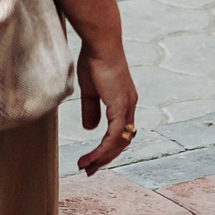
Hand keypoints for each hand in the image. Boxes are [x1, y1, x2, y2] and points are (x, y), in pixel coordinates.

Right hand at [73, 38, 140, 176]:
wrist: (100, 44)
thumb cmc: (94, 60)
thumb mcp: (90, 89)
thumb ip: (91, 109)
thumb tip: (90, 129)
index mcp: (123, 102)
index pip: (120, 132)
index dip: (107, 147)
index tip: (92, 158)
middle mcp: (129, 106)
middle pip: (121, 142)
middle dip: (105, 158)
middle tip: (89, 170)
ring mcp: (126, 107)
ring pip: (118, 143)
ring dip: (102, 158)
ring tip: (85, 167)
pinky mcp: (120, 107)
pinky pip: (114, 136)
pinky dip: (102, 150)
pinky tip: (91, 158)